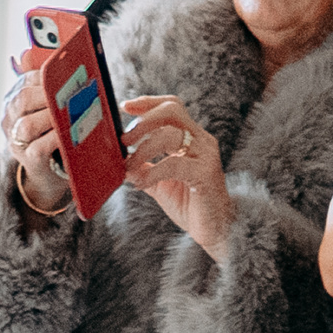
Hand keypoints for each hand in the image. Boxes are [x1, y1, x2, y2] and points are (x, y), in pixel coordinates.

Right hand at [2, 61, 74, 214]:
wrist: (49, 172)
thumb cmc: (52, 134)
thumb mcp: (50, 107)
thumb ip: (48, 84)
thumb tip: (33, 54)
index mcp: (15, 100)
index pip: (27, 80)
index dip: (48, 76)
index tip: (69, 76)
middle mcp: (10, 118)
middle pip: (23, 99)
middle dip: (50, 96)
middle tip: (73, 95)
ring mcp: (16, 140)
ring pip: (27, 125)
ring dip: (52, 119)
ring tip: (73, 116)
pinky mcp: (27, 160)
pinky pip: (38, 148)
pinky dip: (55, 140)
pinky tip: (69, 135)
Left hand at [120, 95, 232, 257]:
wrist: (215, 230)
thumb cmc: (190, 204)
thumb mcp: (158, 181)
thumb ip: (141, 168)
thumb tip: (118, 159)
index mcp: (191, 138)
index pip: (172, 107)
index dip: (148, 103)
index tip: (125, 106)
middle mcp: (201, 141)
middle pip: (172, 111)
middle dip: (144, 121)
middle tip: (125, 139)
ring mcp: (206, 155)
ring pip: (170, 135)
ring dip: (143, 149)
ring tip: (129, 167)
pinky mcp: (206, 173)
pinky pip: (173, 164)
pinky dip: (151, 172)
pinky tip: (141, 183)